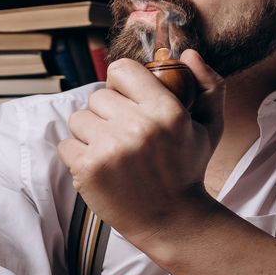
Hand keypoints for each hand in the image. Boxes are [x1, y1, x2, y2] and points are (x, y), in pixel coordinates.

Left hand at [55, 51, 225, 244]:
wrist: (172, 221)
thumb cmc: (187, 169)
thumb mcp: (210, 126)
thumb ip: (208, 85)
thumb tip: (187, 54)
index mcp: (165, 110)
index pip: (121, 70)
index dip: (121, 83)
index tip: (128, 100)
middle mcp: (137, 126)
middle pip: (97, 96)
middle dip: (107, 113)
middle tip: (124, 135)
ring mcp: (110, 148)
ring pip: (79, 119)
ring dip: (90, 133)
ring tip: (112, 152)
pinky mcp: (88, 169)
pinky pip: (66, 144)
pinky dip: (77, 155)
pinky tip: (100, 167)